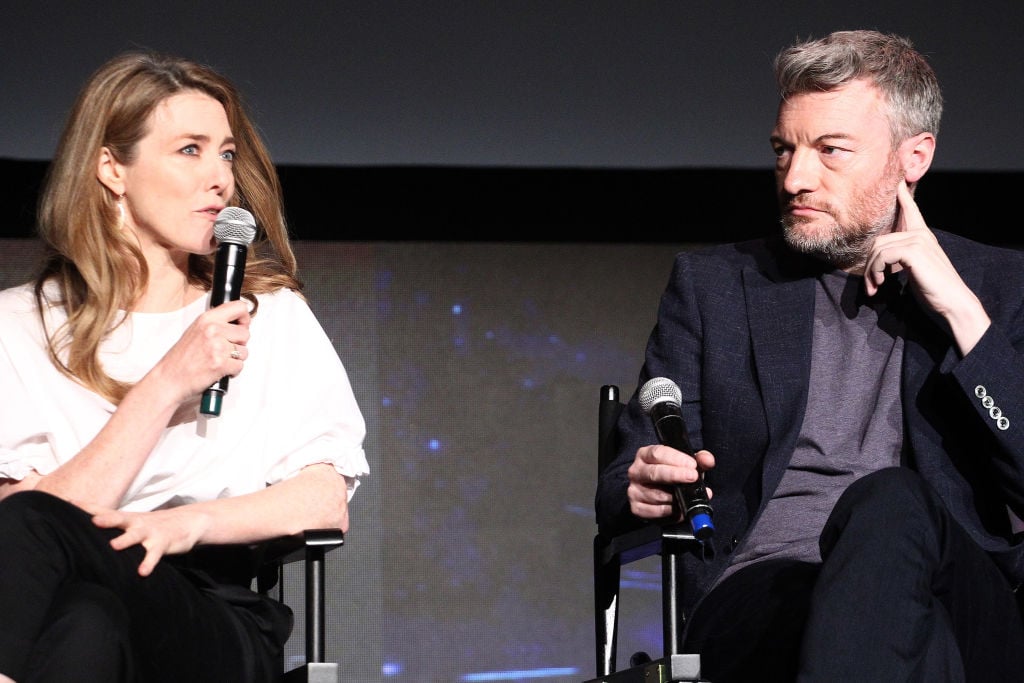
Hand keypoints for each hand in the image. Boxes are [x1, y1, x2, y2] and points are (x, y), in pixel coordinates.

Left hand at [88, 505, 210, 575]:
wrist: (189, 522)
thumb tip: (89, 530)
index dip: (88, 507)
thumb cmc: (154, 525)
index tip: (69, 503)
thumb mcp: (135, 522)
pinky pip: (154, 555)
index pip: (105, 510)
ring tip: (115, 546)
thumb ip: (115, 525)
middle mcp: (137, 523)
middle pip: (120, 519)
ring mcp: (151, 533)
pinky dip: (148, 563)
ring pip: (137, 536)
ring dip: (126, 540)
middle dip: (106, 520)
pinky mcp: (163, 544)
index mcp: (128, 518)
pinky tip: (142, 572)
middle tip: (93, 521)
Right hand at [147, 299, 251, 404]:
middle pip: (245, 333)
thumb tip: (238, 323)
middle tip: (224, 350)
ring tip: (219, 360)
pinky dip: (232, 371)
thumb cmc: (181, 358)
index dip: (245, 318)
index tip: (242, 325)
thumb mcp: (196, 330)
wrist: (169, 378)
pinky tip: (219, 369)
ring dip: (235, 359)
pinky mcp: (220, 364)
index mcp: (207, 319)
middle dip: (239, 344)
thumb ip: (216, 324)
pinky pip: (239, 366)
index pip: (239, 307)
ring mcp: (217, 347)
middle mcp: (212, 330)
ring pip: (244, 351)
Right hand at [626, 444, 714, 520]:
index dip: (676, 458)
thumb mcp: (686, 463)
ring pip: (656, 495)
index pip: (658, 453)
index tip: (692, 465)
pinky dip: (672, 513)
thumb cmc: (672, 474)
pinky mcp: (636, 508)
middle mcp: (636, 471)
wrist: (657, 494)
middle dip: (675, 475)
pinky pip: (656, 512)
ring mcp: (634, 490)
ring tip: (690, 497)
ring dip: (676, 497)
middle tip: (693, 477)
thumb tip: (708, 460)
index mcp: (645, 455)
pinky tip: (682, 509)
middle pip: (654, 473)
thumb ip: (699, 459)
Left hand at [864, 180, 989, 353]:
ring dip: (870, 272)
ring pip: (878, 249)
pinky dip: (876, 271)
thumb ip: (900, 258)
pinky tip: (880, 285)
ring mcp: (918, 240)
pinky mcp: (914, 250)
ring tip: (874, 288)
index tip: (896, 181)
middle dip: (869, 264)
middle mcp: (921, 234)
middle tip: (870, 286)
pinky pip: (882, 255)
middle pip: (879, 240)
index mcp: (923, 236)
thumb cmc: (933, 290)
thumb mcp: (914, 269)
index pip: (911, 210)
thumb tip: (878, 259)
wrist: (953, 303)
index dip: (902, 195)